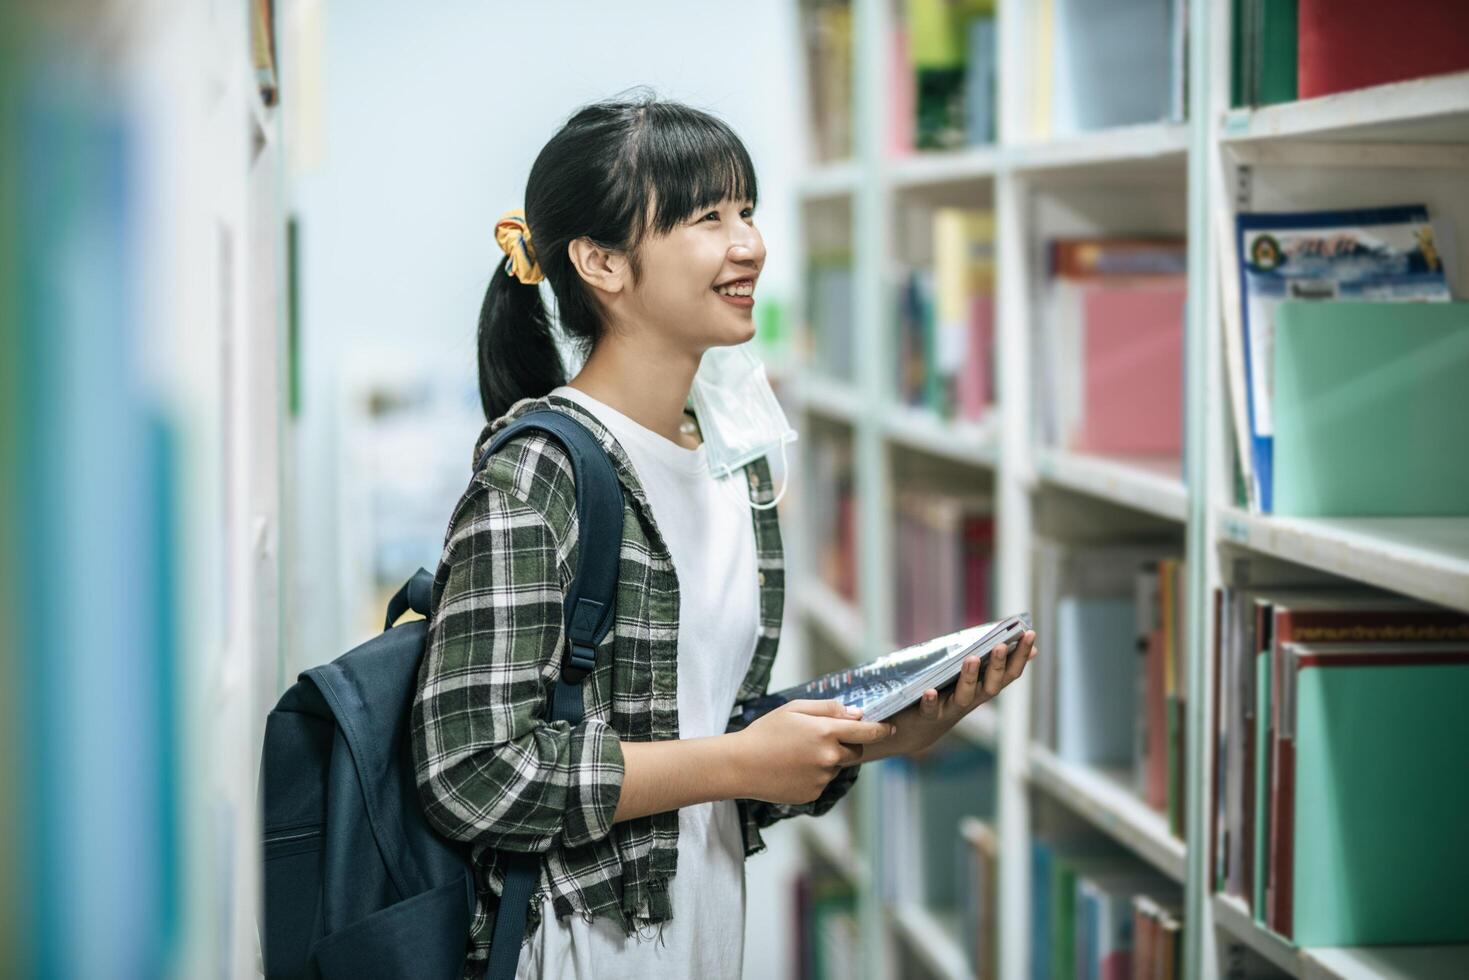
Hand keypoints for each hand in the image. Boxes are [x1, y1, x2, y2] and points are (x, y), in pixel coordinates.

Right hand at [733, 699, 895, 804]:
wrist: (740, 765)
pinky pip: (823, 781)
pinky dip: (814, 774)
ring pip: (837, 767)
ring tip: (797, 754)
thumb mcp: (794, 709)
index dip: (881, 729)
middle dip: (848, 743)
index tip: (890, 728)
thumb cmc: (766, 732)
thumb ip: (828, 708)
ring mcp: (822, 779)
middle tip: (822, 737)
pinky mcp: (813, 794)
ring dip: (827, 759)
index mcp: (826, 732)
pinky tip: (792, 768)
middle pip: (855, 751)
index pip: (865, 731)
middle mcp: (829, 758)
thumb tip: (856, 713)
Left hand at [869, 629, 1037, 760]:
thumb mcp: (975, 679)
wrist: (918, 730)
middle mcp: (972, 700)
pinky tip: (929, 692)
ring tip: (970, 659)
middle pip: (990, 686)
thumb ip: (997, 664)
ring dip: (968, 678)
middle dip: (997, 666)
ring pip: (964, 696)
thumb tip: (1033, 650)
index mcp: (983, 688)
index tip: (1030, 633)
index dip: (1020, 655)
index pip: (1008, 672)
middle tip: (1000, 645)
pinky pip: (930, 710)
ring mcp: (950, 708)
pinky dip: (930, 702)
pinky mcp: (928, 715)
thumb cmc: (950, 695)